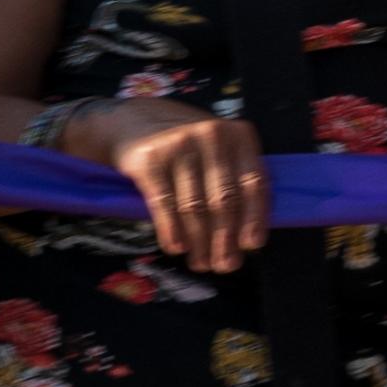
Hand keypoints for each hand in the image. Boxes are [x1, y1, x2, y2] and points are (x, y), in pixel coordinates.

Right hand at [81, 94, 269, 274]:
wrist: (132, 121)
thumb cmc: (186, 144)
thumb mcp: (218, 149)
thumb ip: (235, 179)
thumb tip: (248, 235)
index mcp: (239, 136)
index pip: (254, 183)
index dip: (254, 218)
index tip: (252, 246)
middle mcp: (212, 137)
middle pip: (225, 200)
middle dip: (226, 239)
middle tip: (225, 265)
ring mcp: (180, 146)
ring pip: (195, 206)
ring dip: (200, 242)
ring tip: (201, 263)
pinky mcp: (149, 159)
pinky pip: (165, 203)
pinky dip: (172, 230)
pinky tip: (177, 248)